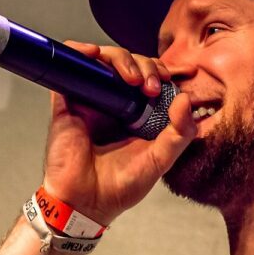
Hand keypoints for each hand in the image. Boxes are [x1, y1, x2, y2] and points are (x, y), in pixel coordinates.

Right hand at [40, 42, 195, 225]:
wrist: (86, 202)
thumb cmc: (120, 186)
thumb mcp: (160, 160)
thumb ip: (180, 133)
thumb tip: (186, 99)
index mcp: (138, 113)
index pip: (152, 78)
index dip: (163, 69)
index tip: (175, 76)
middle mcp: (114, 102)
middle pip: (130, 64)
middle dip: (146, 65)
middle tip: (151, 85)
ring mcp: (90, 100)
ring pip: (104, 60)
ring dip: (121, 58)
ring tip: (132, 78)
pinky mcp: (67, 101)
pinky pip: (69, 66)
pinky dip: (80, 51)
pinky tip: (94, 55)